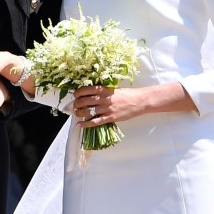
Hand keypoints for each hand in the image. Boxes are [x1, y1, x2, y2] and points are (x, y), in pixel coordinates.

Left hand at [73, 81, 194, 125]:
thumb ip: (101, 91)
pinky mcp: (109, 117)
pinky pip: (94, 122)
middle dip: (76, 104)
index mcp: (103, 89)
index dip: (77, 93)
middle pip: (83, 101)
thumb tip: (89, 94)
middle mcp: (103, 98)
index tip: (75, 95)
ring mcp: (106, 109)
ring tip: (77, 114)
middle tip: (74, 106)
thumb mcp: (112, 89)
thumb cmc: (126, 94)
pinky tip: (80, 124)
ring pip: (87, 111)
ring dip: (79, 113)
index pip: (85, 90)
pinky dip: (85, 124)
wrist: (139, 101)